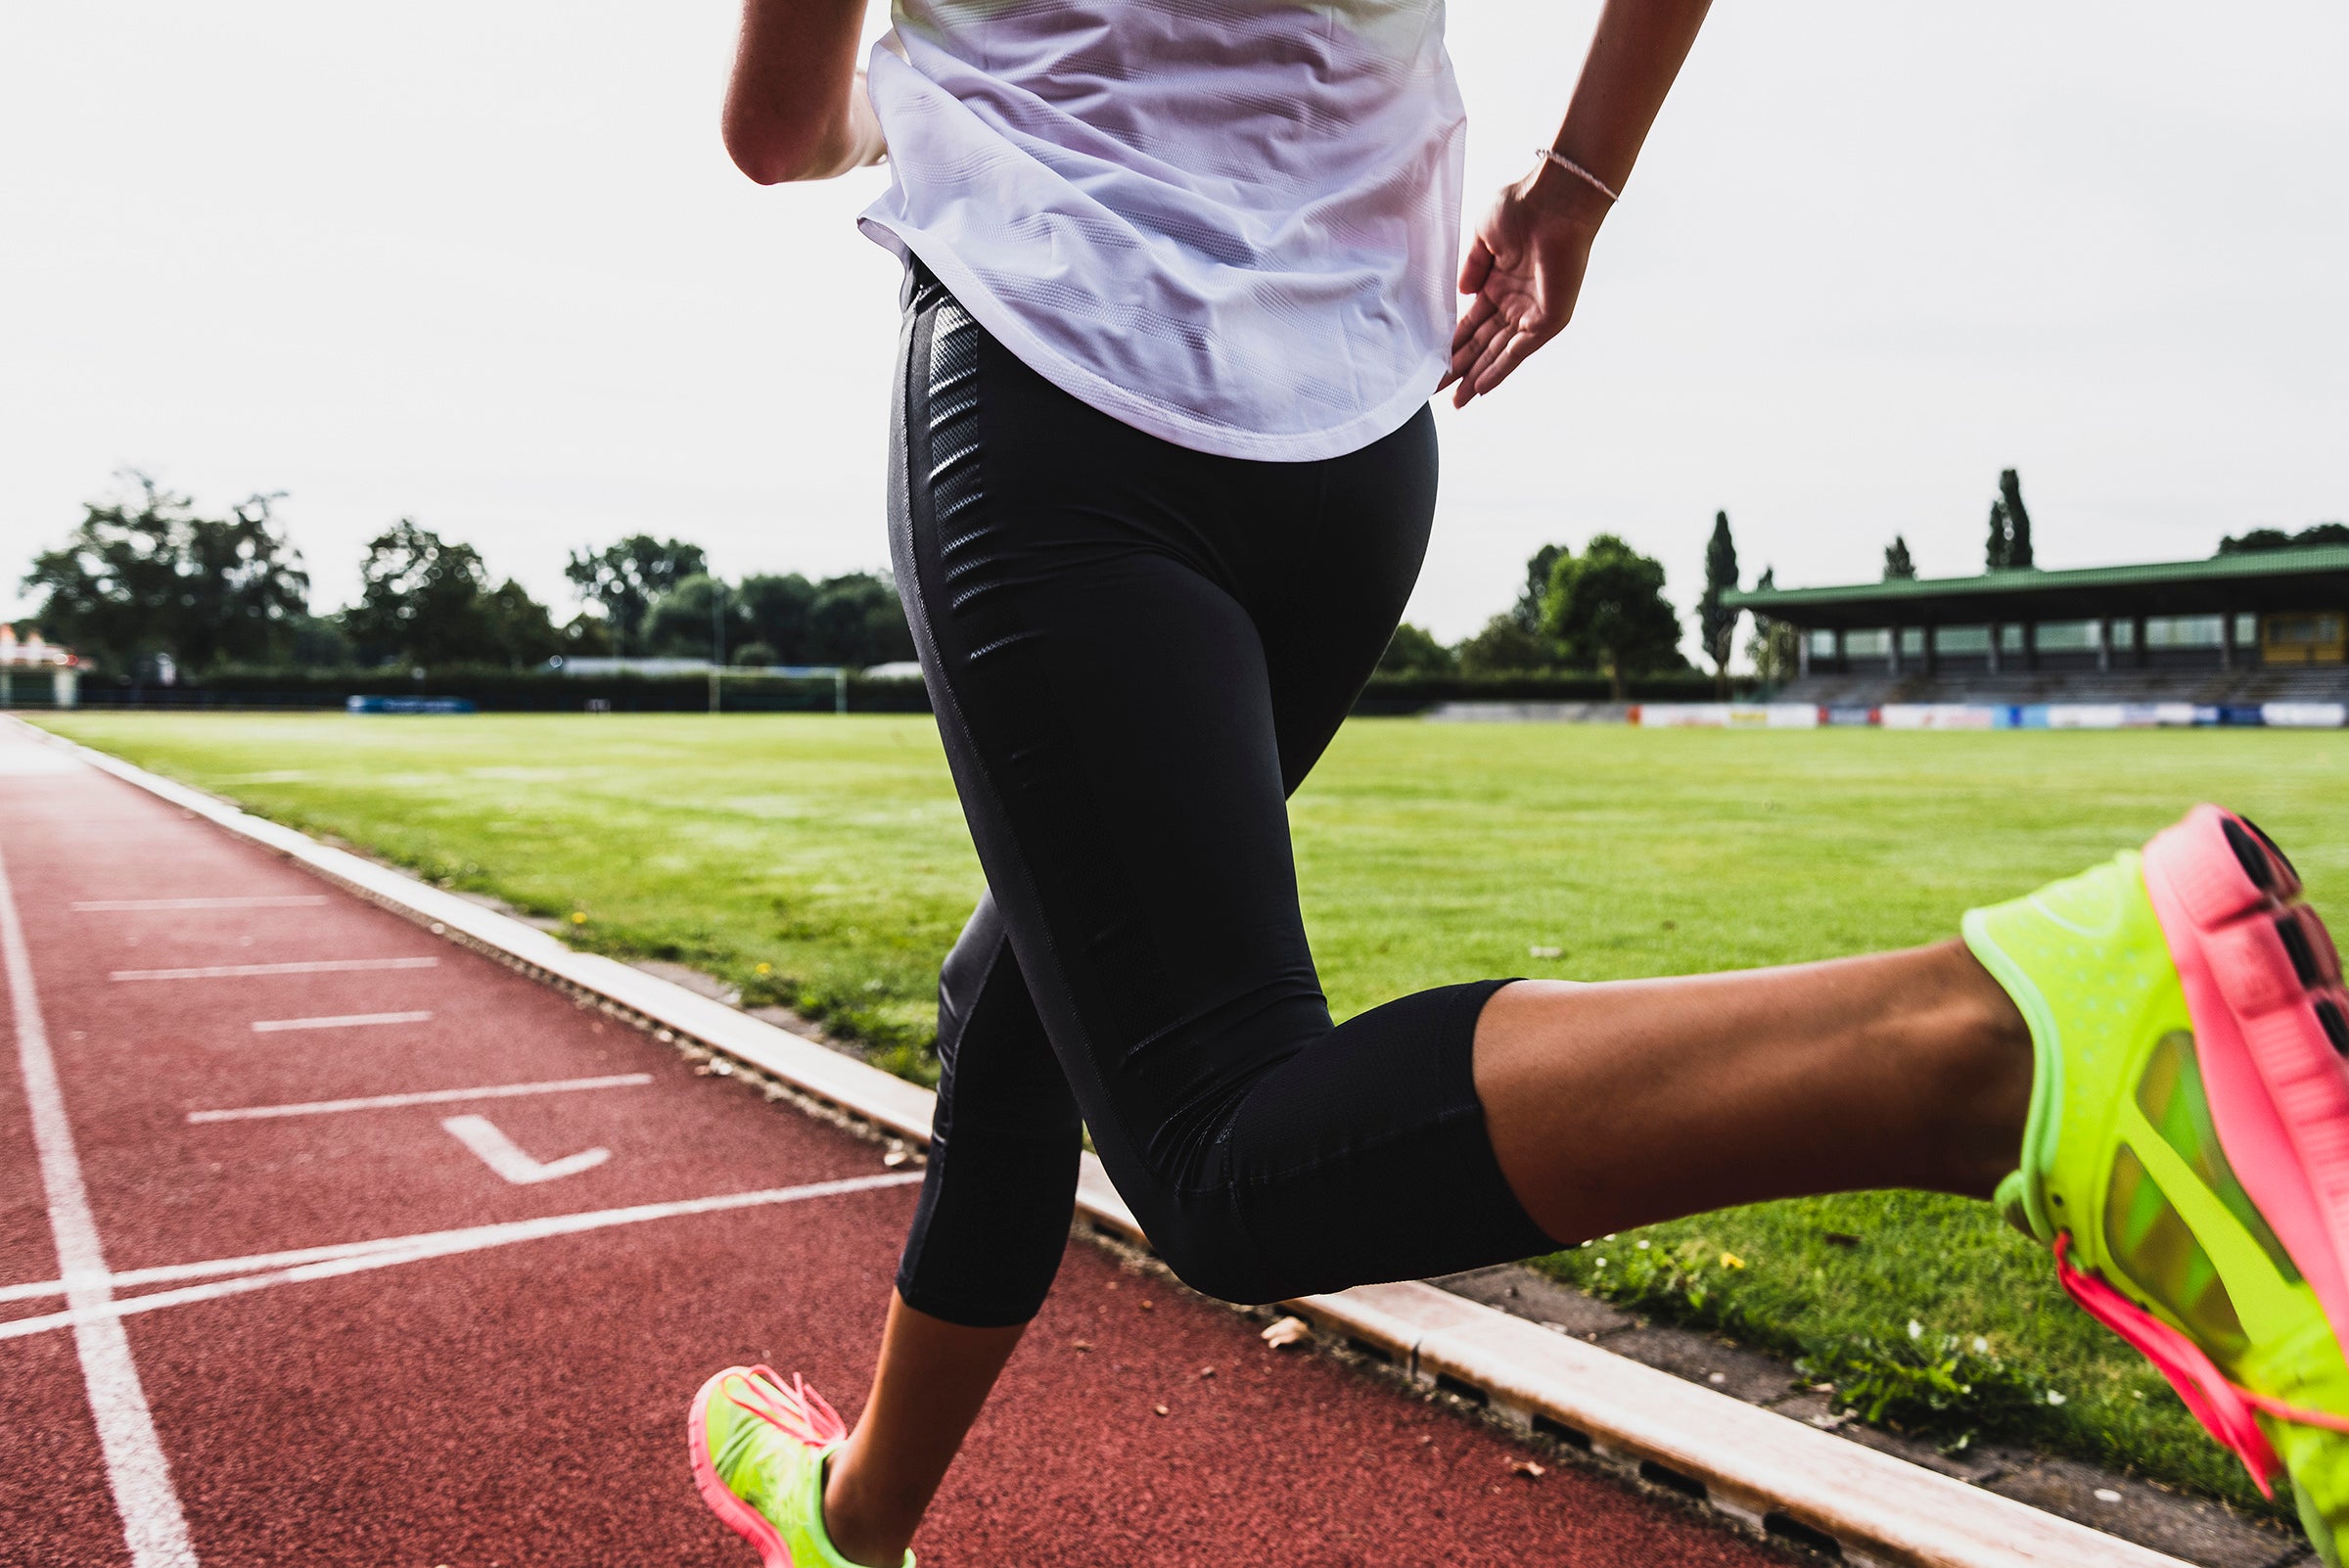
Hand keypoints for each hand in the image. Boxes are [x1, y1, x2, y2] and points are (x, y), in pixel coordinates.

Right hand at [1442, 166, 1607, 407]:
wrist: (1554, 200)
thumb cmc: (1521, 206)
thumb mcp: (1482, 236)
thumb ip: (1472, 268)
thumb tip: (1463, 294)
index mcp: (1499, 283)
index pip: (1472, 323)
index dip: (1453, 343)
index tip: (1433, 362)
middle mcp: (1515, 301)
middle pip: (1483, 343)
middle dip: (1460, 367)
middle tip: (1435, 391)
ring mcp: (1532, 311)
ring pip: (1499, 352)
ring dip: (1477, 376)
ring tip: (1455, 400)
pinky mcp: (1549, 318)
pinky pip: (1520, 350)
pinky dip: (1500, 369)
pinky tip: (1481, 387)